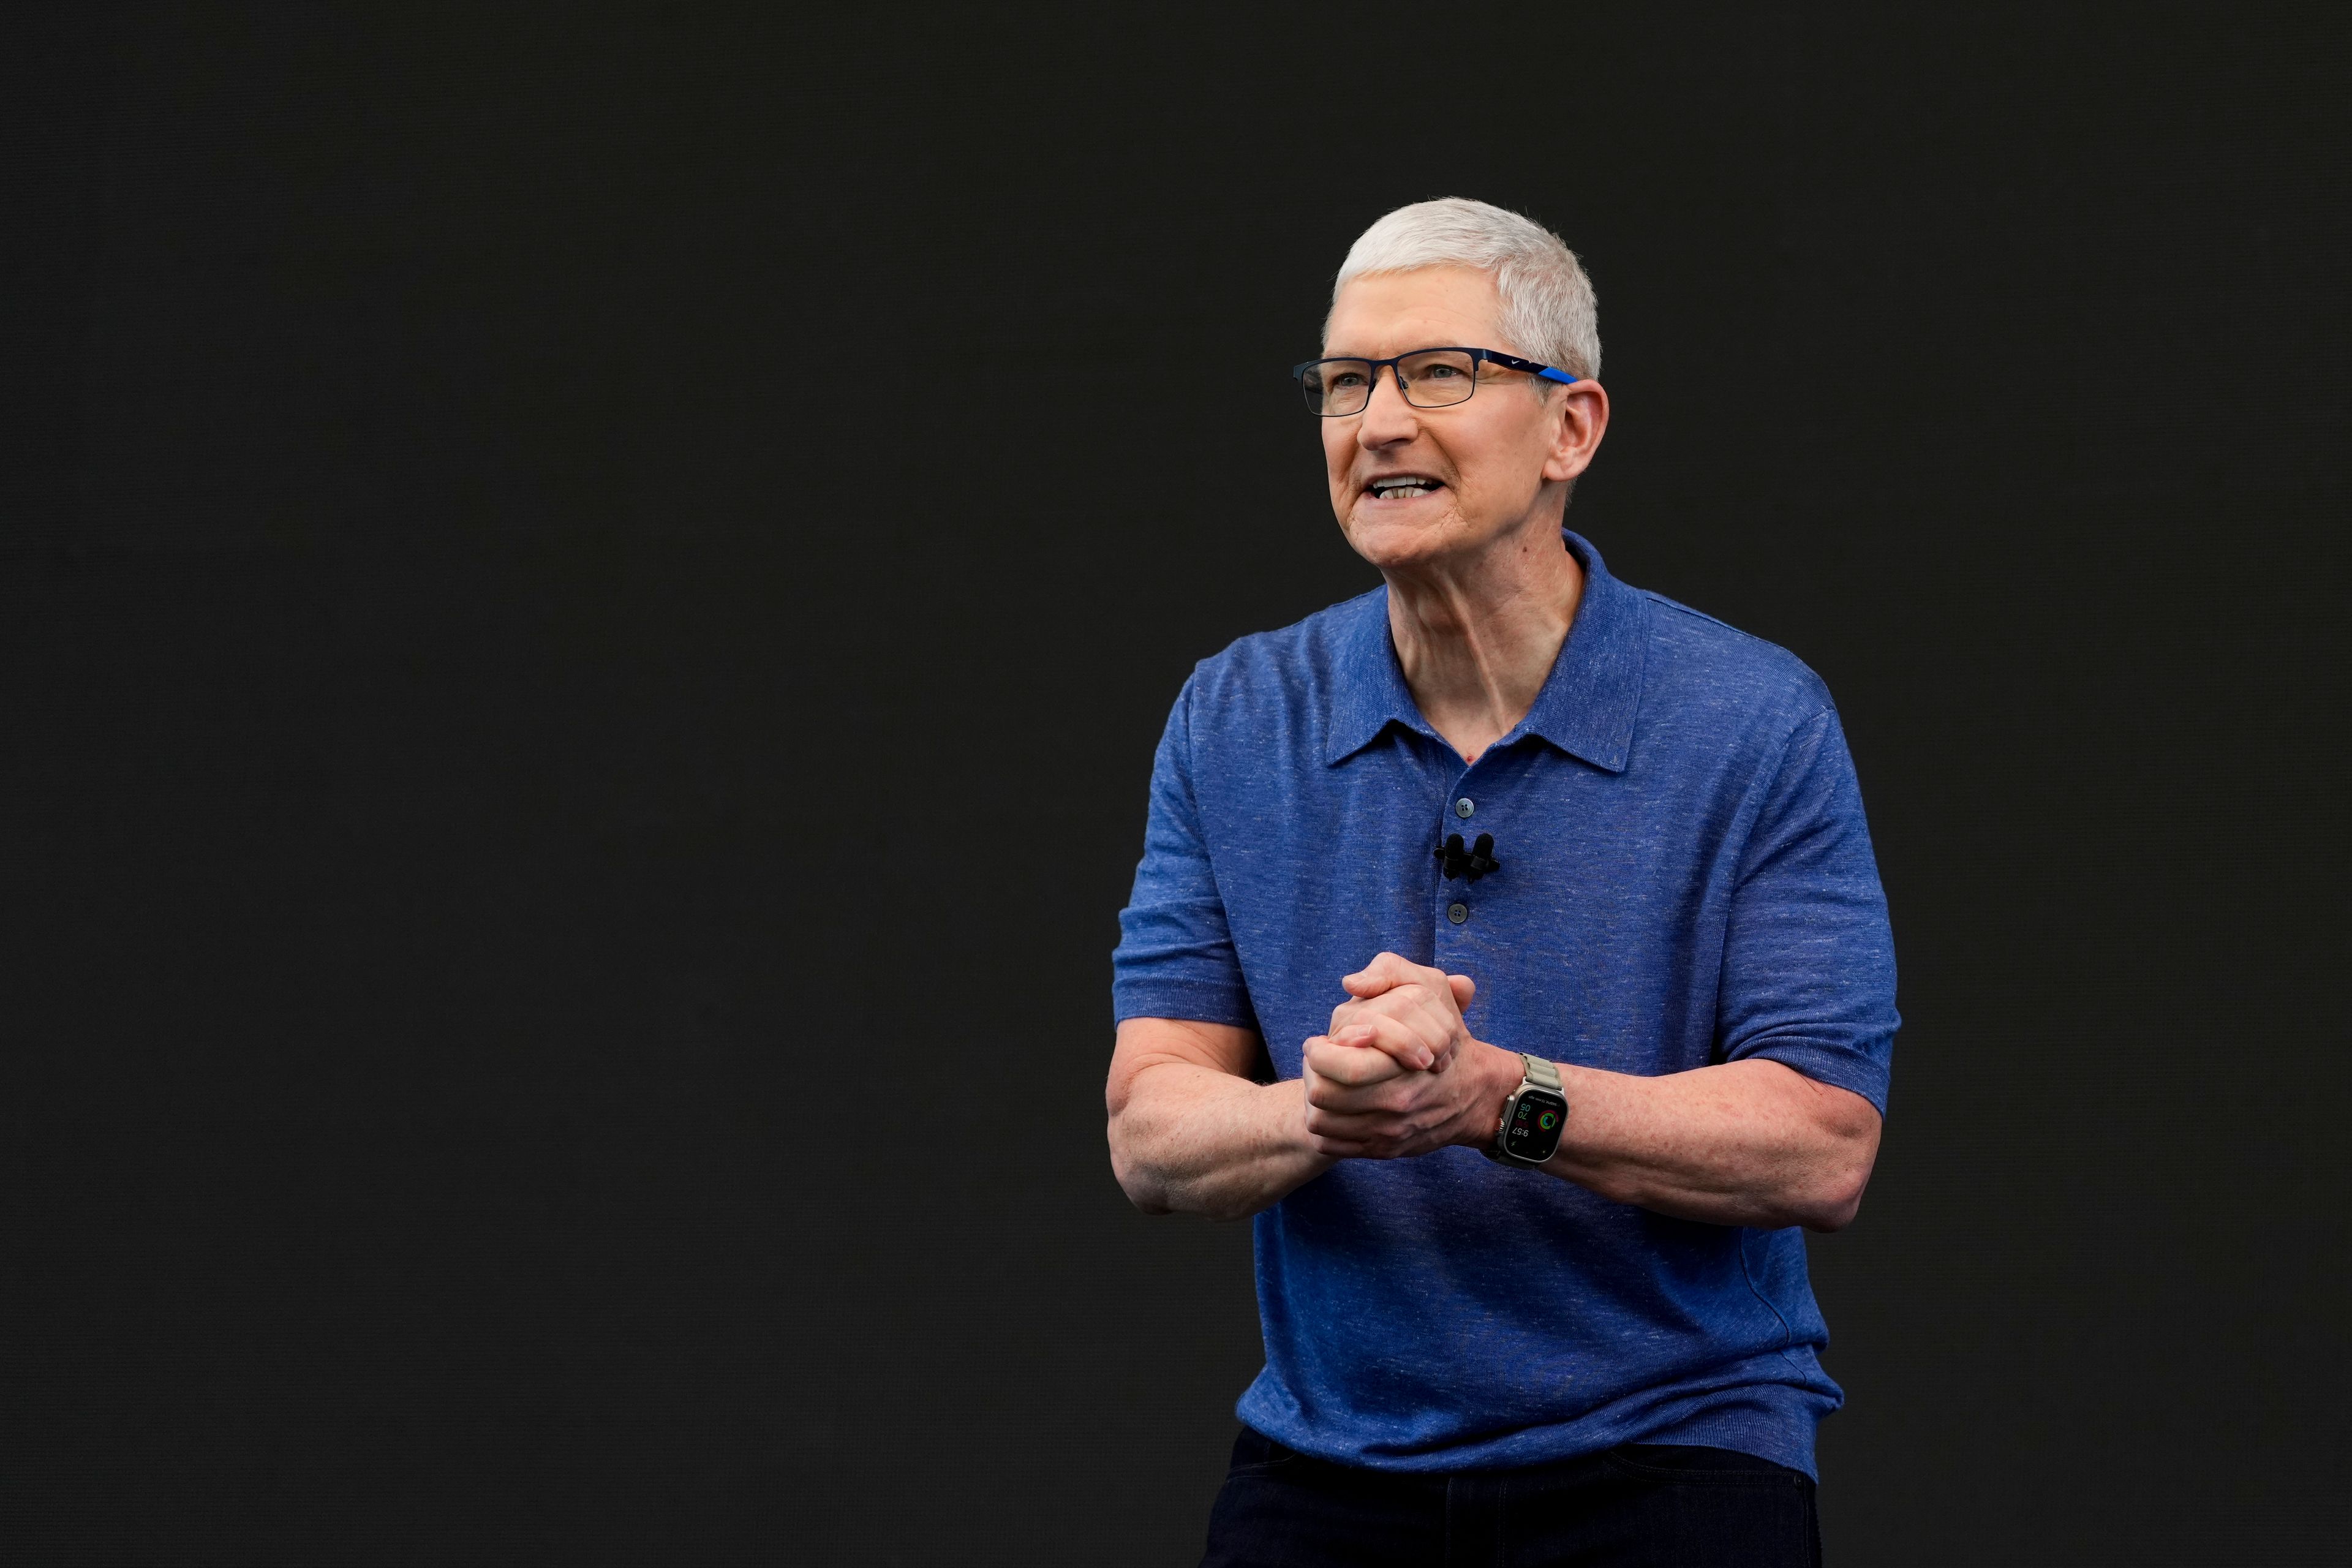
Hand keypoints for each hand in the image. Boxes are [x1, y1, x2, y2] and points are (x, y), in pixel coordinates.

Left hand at [1301, 953, 1513, 1159]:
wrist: (1475, 1093)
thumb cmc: (1446, 1036)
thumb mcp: (1429, 990)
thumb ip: (1389, 974)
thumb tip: (1351, 982)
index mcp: (1401, 1066)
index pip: (1340, 1066)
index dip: (1318, 1051)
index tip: (1319, 1041)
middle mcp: (1395, 1103)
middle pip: (1323, 1094)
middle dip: (1311, 1073)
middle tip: (1317, 1060)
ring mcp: (1388, 1132)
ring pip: (1321, 1121)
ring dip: (1313, 1100)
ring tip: (1322, 1081)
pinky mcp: (1382, 1151)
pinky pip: (1330, 1144)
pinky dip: (1324, 1129)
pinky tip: (1332, 1108)